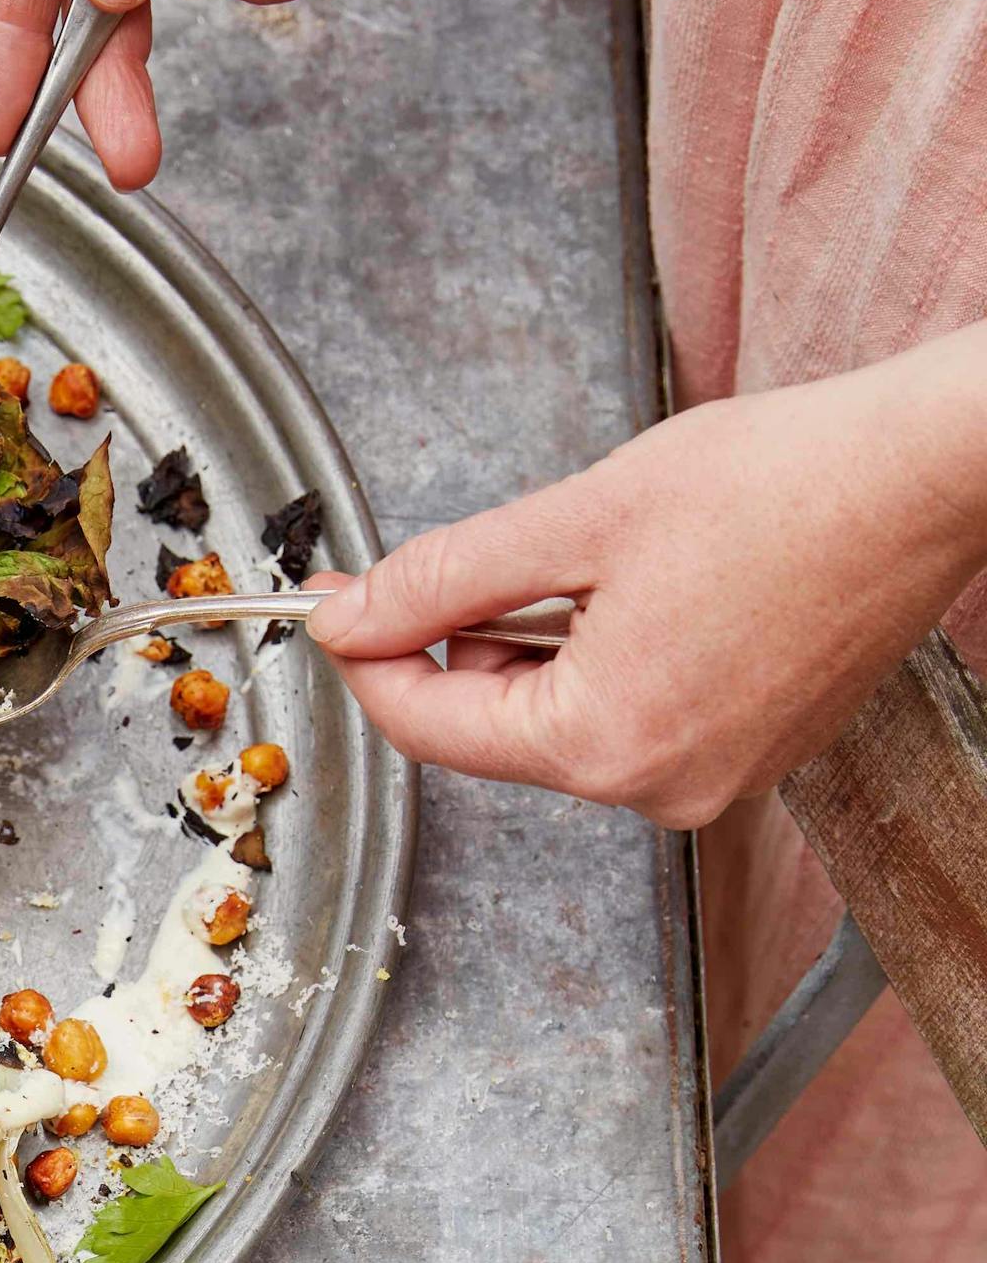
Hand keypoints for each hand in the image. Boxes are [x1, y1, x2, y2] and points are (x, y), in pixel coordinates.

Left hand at [308, 335, 986, 824]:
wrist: (926, 475)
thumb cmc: (788, 483)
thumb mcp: (580, 517)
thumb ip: (448, 576)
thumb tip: (353, 617)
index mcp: (606, 741)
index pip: (429, 728)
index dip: (368, 658)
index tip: (334, 604)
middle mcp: (659, 787)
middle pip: (500, 727)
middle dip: (478, 637)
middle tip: (516, 544)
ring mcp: (713, 779)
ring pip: (569, 717)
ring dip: (553, 639)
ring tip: (623, 553)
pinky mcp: (752, 753)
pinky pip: (638, 712)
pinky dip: (617, 651)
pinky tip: (669, 582)